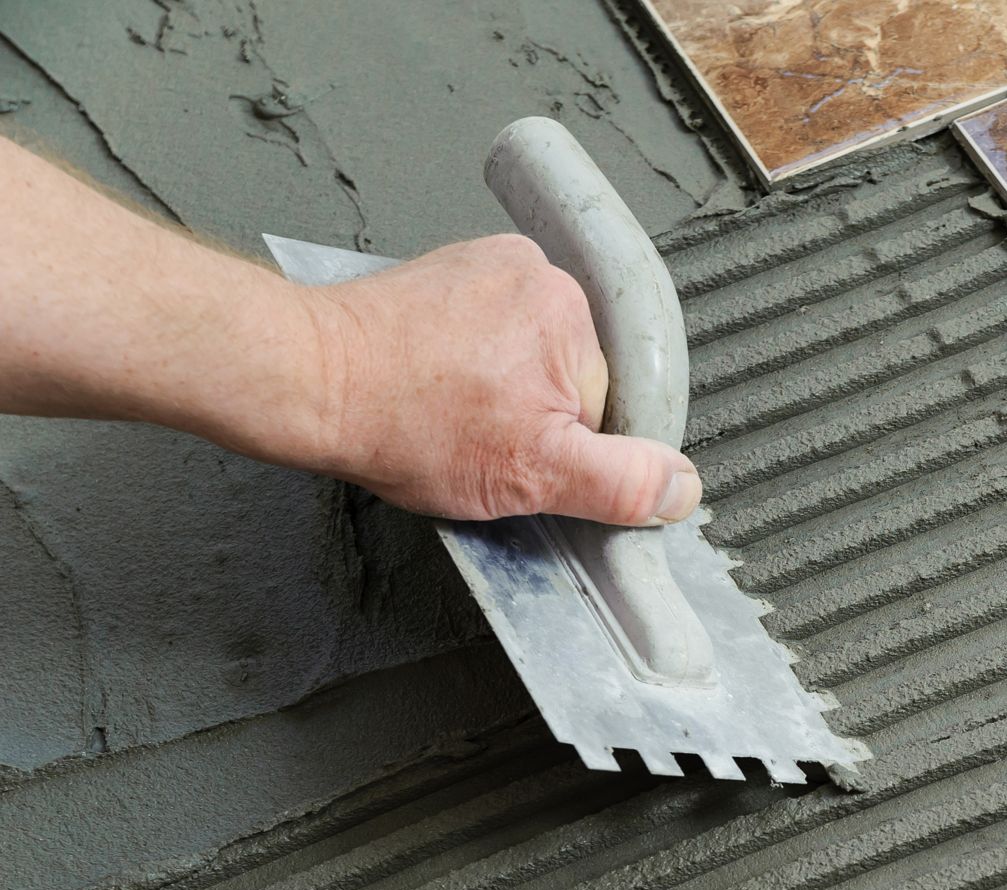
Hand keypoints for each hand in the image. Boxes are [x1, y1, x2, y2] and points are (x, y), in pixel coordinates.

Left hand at [299, 234, 700, 525]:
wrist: (306, 380)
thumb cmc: (400, 420)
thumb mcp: (531, 474)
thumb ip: (620, 483)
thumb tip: (682, 488)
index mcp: (572, 312)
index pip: (608, 404)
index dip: (568, 447)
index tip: (517, 454)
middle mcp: (538, 273)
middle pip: (571, 375)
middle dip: (534, 416)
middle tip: (476, 436)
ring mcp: (491, 266)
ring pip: (531, 356)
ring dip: (501, 391)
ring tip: (449, 410)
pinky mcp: (452, 272)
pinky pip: (493, 330)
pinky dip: (472, 364)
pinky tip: (437, 386)